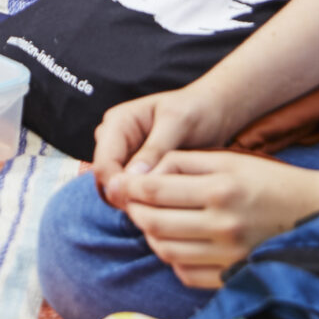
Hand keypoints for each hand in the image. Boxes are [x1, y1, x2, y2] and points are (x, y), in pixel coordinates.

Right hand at [91, 85, 242, 196]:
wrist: (214, 110)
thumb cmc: (197, 109)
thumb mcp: (179, 122)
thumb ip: (155, 148)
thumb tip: (131, 178)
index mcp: (118, 123)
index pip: (104, 164)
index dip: (119, 187)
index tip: (146, 203)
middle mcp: (115, 140)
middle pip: (107, 180)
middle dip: (129, 196)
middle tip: (161, 208)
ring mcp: (125, 156)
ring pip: (119, 189)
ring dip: (138, 200)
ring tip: (168, 206)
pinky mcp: (138, 170)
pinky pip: (133, 191)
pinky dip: (146, 200)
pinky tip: (168, 204)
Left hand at [118, 150, 318, 288]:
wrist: (316, 213)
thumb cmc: (269, 180)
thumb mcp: (229, 159)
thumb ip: (184, 163)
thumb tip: (142, 174)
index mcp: (220, 189)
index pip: (154, 191)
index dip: (130, 188)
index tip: (121, 184)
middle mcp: (223, 225)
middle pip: (153, 223)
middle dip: (134, 212)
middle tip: (132, 203)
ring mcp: (229, 255)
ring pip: (165, 251)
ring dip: (149, 236)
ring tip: (152, 221)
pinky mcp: (234, 275)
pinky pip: (186, 274)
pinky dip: (172, 259)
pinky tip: (176, 243)